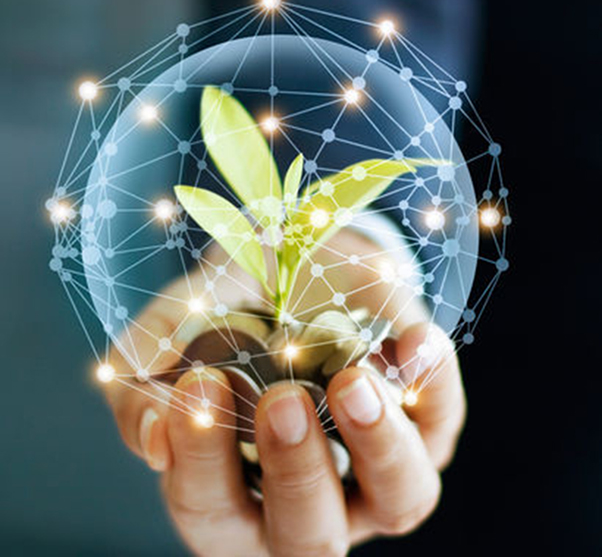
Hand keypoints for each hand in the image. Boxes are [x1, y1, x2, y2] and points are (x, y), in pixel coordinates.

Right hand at [103, 230, 465, 555]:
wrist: (293, 271)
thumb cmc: (229, 314)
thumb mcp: (174, 333)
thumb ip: (143, 378)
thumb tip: (154, 438)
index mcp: (236, 493)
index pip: (211, 511)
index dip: (201, 461)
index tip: (196, 389)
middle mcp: (311, 500)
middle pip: (311, 538)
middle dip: (296, 472)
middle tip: (281, 400)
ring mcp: (375, 470)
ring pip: (400, 500)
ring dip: (378, 443)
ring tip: (350, 380)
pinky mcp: (425, 426)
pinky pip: (441, 420)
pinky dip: (432, 384)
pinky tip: (412, 341)